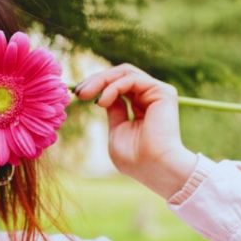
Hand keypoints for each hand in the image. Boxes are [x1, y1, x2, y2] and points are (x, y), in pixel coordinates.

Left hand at [73, 63, 197, 199]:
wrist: (155, 168)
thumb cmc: (136, 159)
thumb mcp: (116, 131)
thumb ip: (113, 111)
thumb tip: (103, 96)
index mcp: (140, 107)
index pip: (117, 85)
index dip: (97, 85)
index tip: (77, 93)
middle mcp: (150, 97)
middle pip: (120, 75)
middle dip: (96, 80)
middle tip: (78, 91)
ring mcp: (157, 93)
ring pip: (125, 72)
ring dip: (101, 80)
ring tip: (85, 94)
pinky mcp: (163, 92)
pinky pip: (132, 79)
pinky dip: (113, 87)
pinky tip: (102, 102)